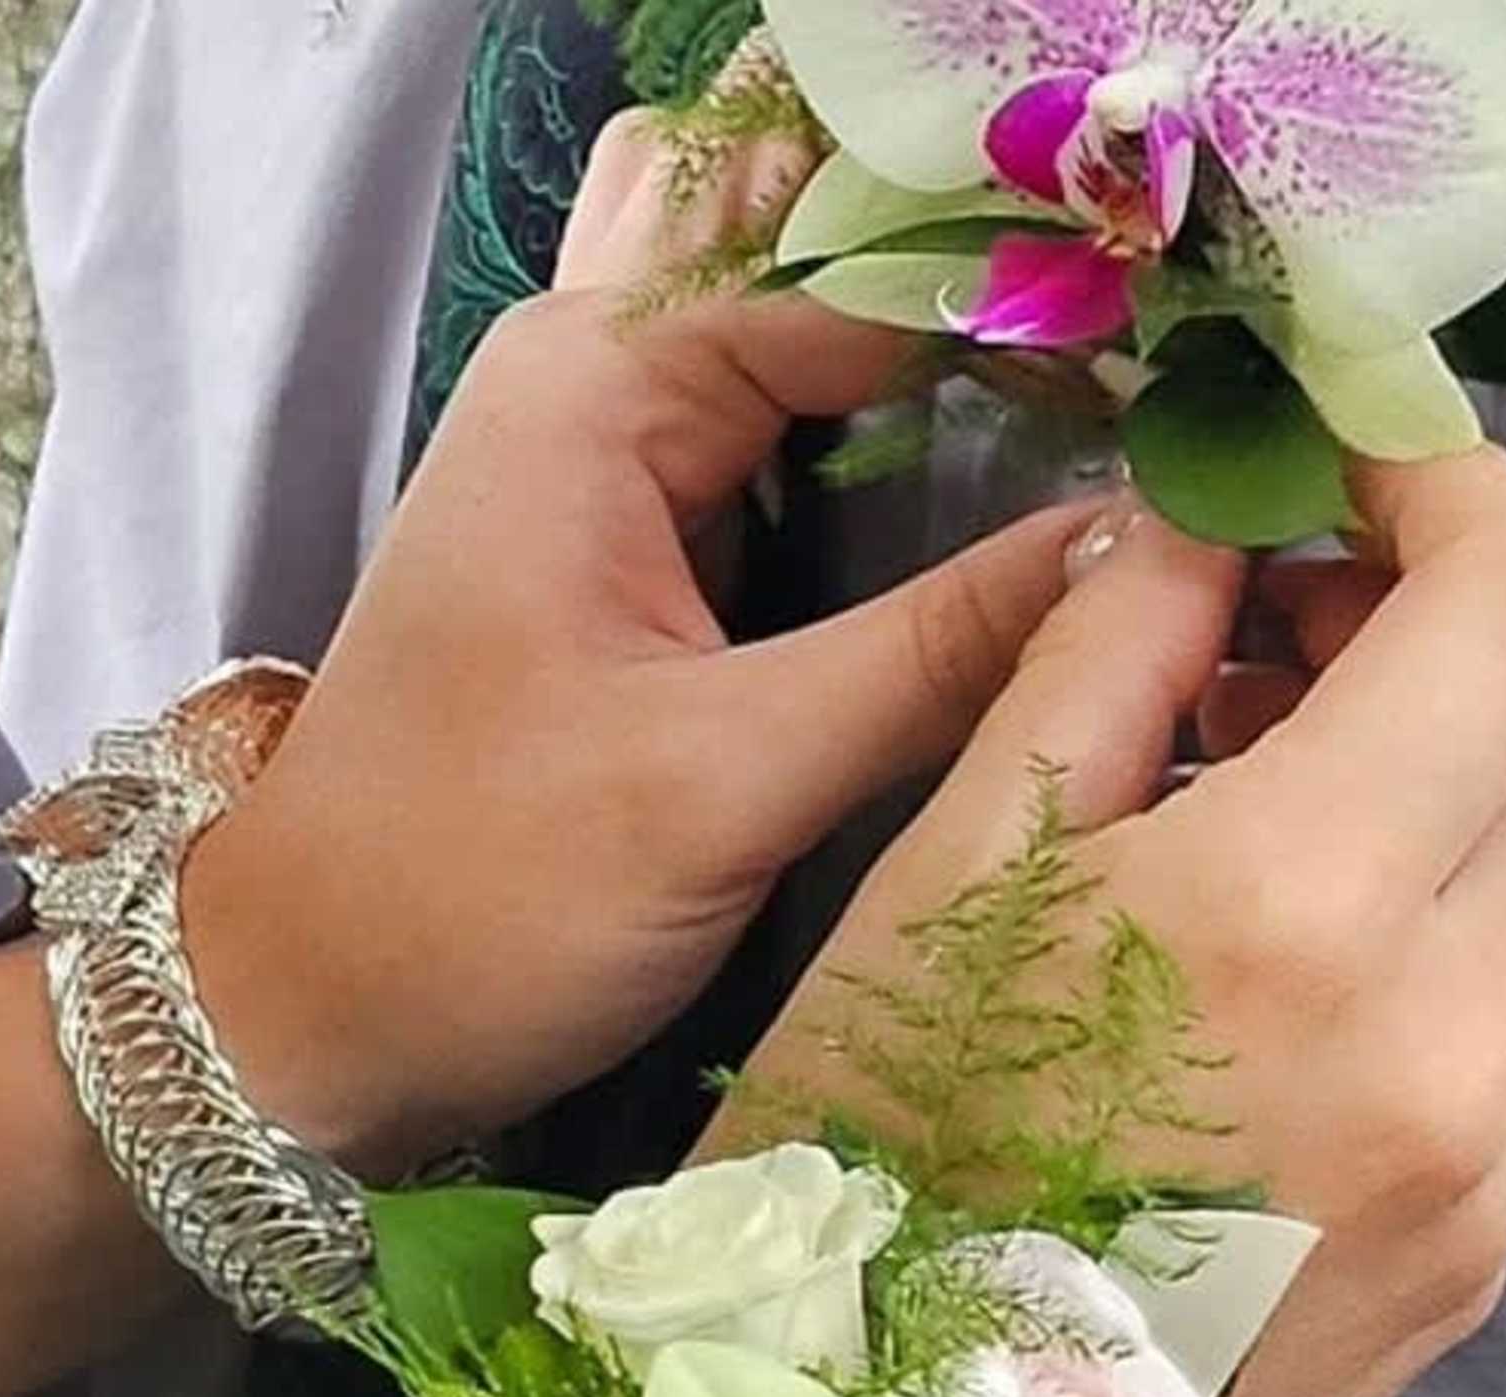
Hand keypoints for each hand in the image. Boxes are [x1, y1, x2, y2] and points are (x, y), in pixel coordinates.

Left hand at [182, 283, 1084, 1176]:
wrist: (320, 1011)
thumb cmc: (482, 893)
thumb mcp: (726, 777)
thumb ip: (936, 651)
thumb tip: (1139, 548)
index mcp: (598, 386)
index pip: (858, 276)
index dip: (1028, 313)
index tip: (1185, 390)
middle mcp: (602, 389)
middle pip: (832, 282)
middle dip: (989, 320)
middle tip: (1153, 401)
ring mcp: (619, 474)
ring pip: (818, 369)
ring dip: (953, 392)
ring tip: (1118, 443)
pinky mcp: (644, 563)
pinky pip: (795, 463)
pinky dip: (901, 473)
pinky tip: (1009, 517)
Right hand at [709, 448, 1505, 1396]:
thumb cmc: (864, 1156)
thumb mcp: (945, 869)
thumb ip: (1108, 656)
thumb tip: (1219, 531)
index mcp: (1298, 912)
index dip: (1457, 491)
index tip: (1346, 476)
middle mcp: (1458, 1040)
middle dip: (1503, 630)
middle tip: (1321, 628)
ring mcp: (1498, 1166)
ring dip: (1502, 772)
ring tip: (1306, 778)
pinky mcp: (1491, 1251)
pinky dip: (1485, 910)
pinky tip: (1325, 934)